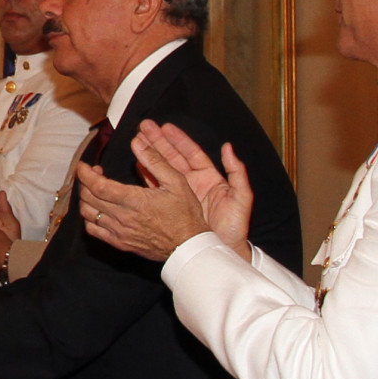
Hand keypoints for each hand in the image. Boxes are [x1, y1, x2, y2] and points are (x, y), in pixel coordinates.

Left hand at [78, 121, 252, 261]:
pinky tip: (97, 209)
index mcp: (134, 200)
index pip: (98, 186)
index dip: (86, 174)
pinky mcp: (120, 243)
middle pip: (89, 198)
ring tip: (95, 189)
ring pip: (88, 214)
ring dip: (86, 198)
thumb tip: (138, 142)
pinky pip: (94, 231)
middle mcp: (122, 217)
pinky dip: (89, 218)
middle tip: (94, 172)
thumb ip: (155, 160)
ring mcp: (119, 232)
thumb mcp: (177, 182)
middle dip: (86, 181)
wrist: (188, 247)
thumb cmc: (185, 215)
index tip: (84, 165)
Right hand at [133, 120, 252, 251]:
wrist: (222, 252)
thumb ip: (237, 172)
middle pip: (174, 158)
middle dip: (159, 142)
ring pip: (164, 170)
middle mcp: (194, 183)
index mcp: (210, 178)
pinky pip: (158, 189)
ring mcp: (182, 195)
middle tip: (144, 127)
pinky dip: (148, 177)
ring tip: (137, 141)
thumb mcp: (241, 198)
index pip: (192, 153)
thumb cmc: (235, 228)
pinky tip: (138, 165)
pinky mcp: (173, 208)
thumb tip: (228, 147)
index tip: (165, 127)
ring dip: (150, 156)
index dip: (178, 139)